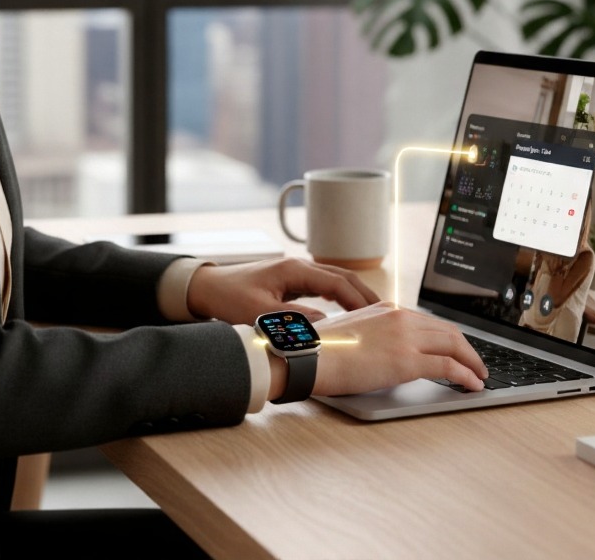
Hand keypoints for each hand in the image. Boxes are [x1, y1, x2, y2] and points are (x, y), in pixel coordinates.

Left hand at [186, 257, 379, 324]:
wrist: (207, 288)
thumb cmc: (229, 298)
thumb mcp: (261, 314)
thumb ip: (294, 320)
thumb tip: (326, 328)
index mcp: (295, 270)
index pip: (338, 283)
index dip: (359, 301)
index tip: (376, 318)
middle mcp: (300, 267)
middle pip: (343, 276)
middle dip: (366, 294)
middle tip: (387, 314)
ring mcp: (297, 272)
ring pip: (336, 279)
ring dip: (356, 294)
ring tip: (375, 313)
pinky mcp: (292, 281)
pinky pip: (325, 286)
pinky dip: (342, 296)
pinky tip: (349, 311)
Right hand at [309, 302, 487, 396]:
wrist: (310, 355)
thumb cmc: (320, 349)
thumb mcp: (351, 332)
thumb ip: (372, 335)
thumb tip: (381, 353)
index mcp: (386, 308)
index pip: (427, 320)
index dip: (446, 336)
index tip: (455, 347)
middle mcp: (400, 317)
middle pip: (446, 330)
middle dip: (466, 348)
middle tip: (475, 363)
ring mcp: (405, 337)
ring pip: (453, 345)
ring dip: (471, 361)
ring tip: (479, 375)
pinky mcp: (407, 361)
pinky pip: (448, 366)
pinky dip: (465, 375)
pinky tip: (472, 385)